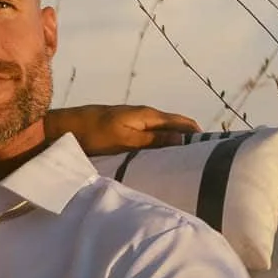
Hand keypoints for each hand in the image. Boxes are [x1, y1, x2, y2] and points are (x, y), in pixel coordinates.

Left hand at [47, 102, 200, 153]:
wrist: (62, 127)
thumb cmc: (92, 134)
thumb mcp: (124, 140)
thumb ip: (152, 140)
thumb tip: (182, 140)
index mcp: (147, 115)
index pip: (182, 122)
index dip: (198, 133)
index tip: (215, 146)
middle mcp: (143, 116)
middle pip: (174, 127)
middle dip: (189, 140)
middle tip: (205, 159)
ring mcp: (134, 122)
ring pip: (162, 132)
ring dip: (174, 144)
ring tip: (187, 162)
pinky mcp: (124, 130)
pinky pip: (150, 136)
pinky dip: (160, 145)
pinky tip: (161, 158)